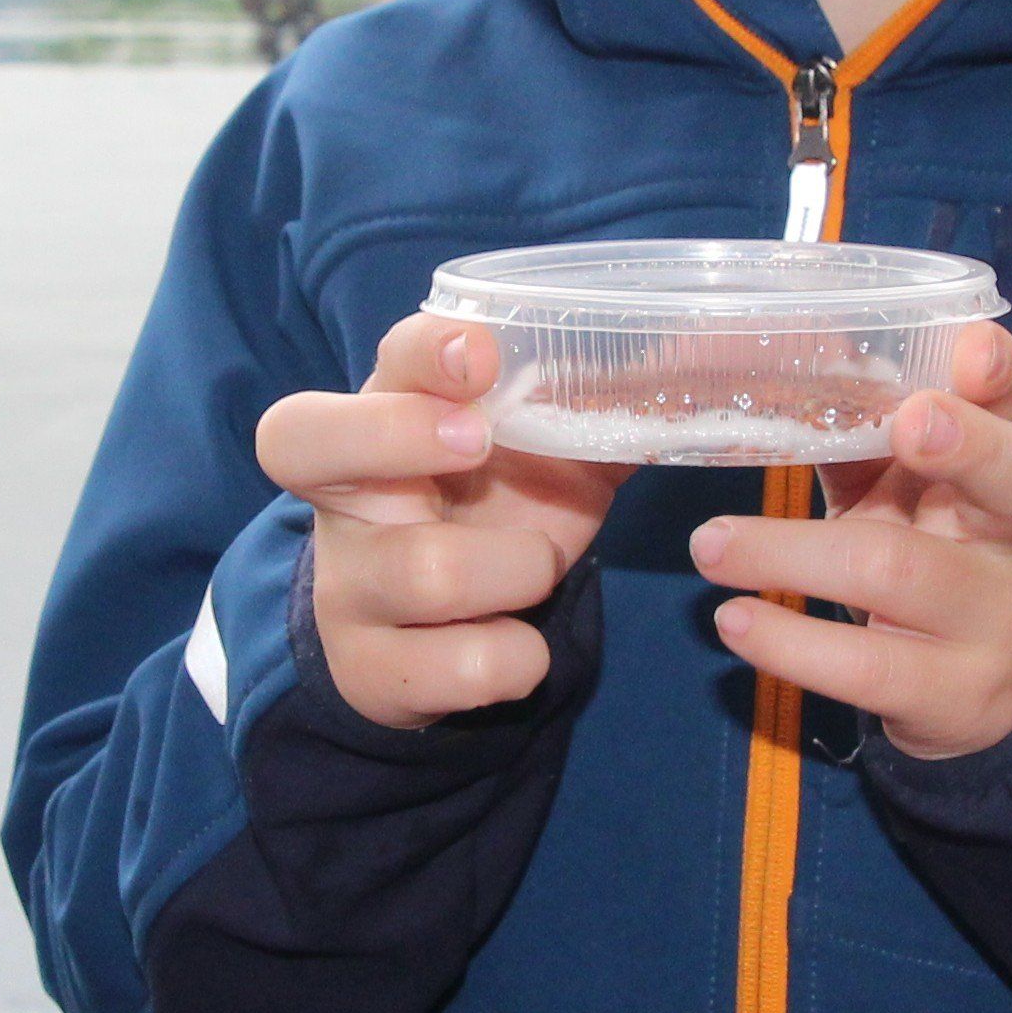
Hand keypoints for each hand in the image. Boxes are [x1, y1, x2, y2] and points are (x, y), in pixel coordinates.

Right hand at [258, 315, 627, 731]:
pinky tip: (519, 643)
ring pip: (424, 571)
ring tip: (537, 567)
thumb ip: (608, 401)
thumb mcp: (548, 452)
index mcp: (390, 415)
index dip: (421, 353)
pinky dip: (517, 658)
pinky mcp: (373, 669)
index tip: (482, 354)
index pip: (377, 363)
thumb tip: (708, 343)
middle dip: (397, 433)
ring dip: (516, 569)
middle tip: (476, 441)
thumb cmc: (496, 512)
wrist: (438, 640)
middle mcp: (349, 493)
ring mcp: (351, 583)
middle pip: (303, 440)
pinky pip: (460, 667)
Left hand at [688, 325, 1011, 762]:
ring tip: (710, 546)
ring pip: (897, 571)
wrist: (992, 693)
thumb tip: (773, 372)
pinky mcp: (951, 699)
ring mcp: (992, 626)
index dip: (1001, 377)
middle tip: (906, 419)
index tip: (972, 348)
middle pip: (1005, 481)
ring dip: (789, 554)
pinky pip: (863, 667)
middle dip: (956, 444)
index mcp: (1003, 475)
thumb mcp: (907, 497)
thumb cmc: (930, 559)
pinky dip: (786, 642)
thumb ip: (861, 440)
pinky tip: (735, 621)